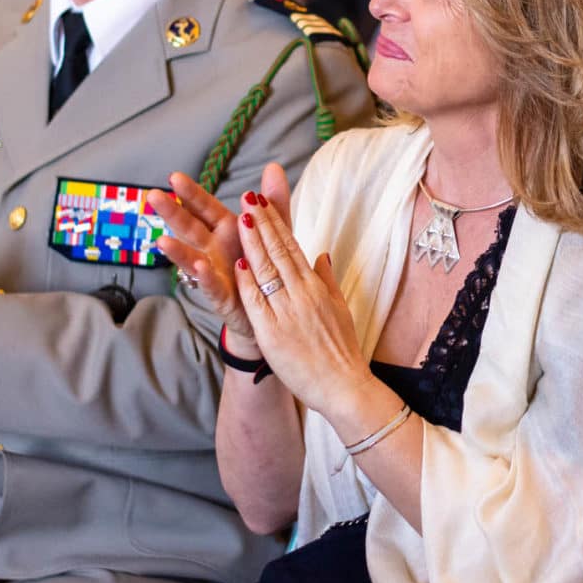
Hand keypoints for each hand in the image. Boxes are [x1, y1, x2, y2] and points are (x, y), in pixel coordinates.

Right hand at [147, 166, 290, 339]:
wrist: (273, 306)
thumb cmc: (265, 263)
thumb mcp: (275, 230)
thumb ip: (273, 201)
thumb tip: (274, 166)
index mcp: (226, 229)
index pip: (204, 207)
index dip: (191, 193)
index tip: (174, 177)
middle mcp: (214, 249)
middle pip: (190, 228)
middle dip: (172, 213)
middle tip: (154, 197)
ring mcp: (214, 273)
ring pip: (192, 259)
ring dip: (178, 251)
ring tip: (162, 241)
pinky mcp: (222, 297)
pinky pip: (212, 287)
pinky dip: (205, 278)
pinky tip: (199, 268)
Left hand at [232, 193, 370, 422]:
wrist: (344, 385)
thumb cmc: (342, 351)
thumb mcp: (339, 308)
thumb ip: (327, 280)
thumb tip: (322, 254)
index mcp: (316, 287)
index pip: (293, 247)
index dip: (277, 223)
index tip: (264, 202)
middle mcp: (303, 294)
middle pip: (279, 251)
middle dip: (263, 223)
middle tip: (249, 197)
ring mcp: (288, 312)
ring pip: (267, 270)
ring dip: (253, 243)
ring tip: (241, 217)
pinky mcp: (274, 332)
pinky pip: (257, 302)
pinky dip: (247, 281)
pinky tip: (238, 262)